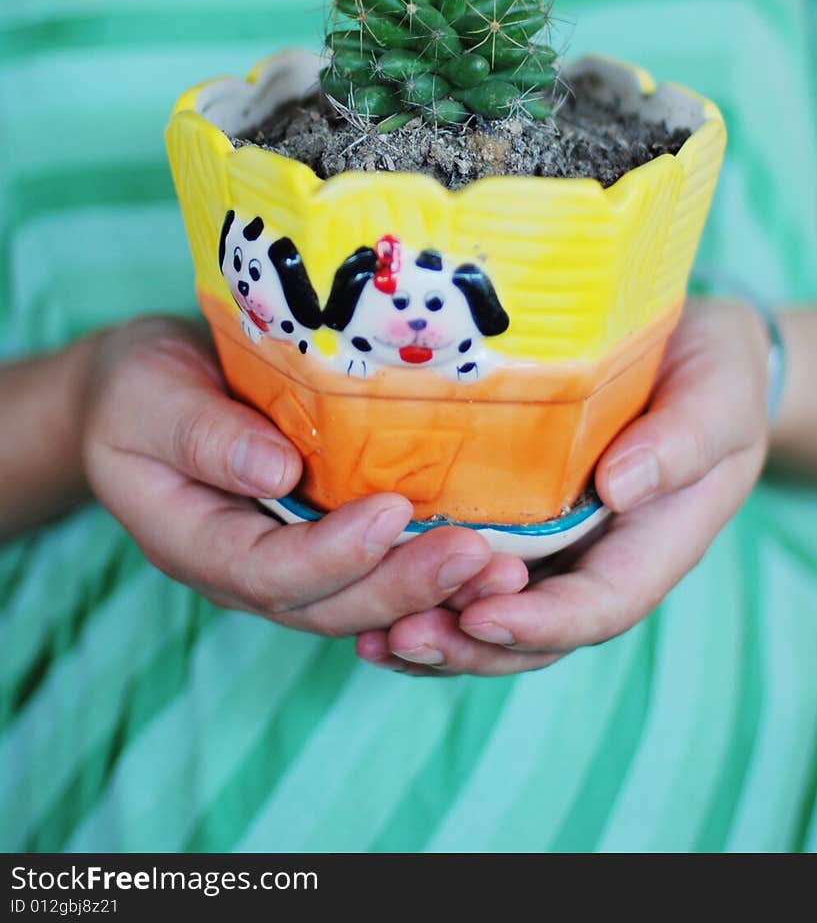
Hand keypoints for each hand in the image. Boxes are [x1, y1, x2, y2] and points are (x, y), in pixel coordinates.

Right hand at [82, 317, 527, 635]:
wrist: (139, 394)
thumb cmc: (137, 389)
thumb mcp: (149, 399)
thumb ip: (203, 437)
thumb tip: (277, 472)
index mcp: (195, 543)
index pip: (270, 572)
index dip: (335, 553)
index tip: (393, 513)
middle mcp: (246, 568)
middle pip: (330, 605)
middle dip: (407, 586)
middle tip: (481, 559)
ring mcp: (285, 560)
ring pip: (363, 600)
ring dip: (433, 589)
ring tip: (503, 568)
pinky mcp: (320, 536)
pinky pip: (376, 569)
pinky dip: (428, 568)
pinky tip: (489, 551)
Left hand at [356, 298, 769, 674]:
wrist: (692, 351)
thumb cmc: (715, 374)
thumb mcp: (718, 398)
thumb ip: (681, 442)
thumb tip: (620, 490)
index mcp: (652, 546)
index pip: (597, 607)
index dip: (540, 624)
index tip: (482, 615)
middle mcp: (595, 561)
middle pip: (533, 633)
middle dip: (469, 644)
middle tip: (403, 637)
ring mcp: (552, 547)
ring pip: (491, 615)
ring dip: (436, 635)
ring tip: (373, 637)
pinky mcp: (513, 519)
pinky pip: (467, 573)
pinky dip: (421, 594)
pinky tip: (368, 598)